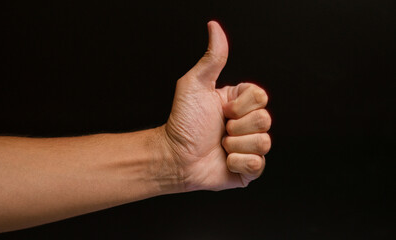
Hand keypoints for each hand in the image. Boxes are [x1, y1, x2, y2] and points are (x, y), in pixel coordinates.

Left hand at [163, 21, 271, 190]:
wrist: (175, 157)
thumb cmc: (183, 122)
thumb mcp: (195, 84)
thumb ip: (213, 58)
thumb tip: (214, 27)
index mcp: (240, 103)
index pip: (261, 97)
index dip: (241, 105)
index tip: (222, 109)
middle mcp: (247, 123)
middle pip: (265, 120)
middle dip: (236, 127)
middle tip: (219, 129)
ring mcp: (249, 146)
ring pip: (264, 142)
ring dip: (235, 145)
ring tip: (220, 145)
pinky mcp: (248, 168)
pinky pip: (258, 164)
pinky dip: (238, 163)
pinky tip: (225, 160)